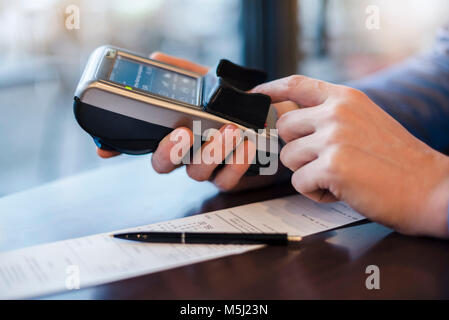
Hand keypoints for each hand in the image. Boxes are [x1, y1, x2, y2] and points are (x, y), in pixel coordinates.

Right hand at [97, 52, 289, 190]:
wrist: (268, 114)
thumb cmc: (231, 100)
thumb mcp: (204, 81)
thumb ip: (180, 73)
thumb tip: (155, 60)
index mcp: (174, 134)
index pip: (142, 144)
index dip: (120, 148)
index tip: (105, 149)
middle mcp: (186, 154)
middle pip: (164, 165)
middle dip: (171, 151)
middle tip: (184, 133)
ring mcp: (207, 167)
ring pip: (196, 173)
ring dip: (210, 153)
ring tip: (226, 131)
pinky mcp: (230, 175)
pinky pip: (226, 180)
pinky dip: (236, 163)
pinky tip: (246, 144)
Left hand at [251, 75, 448, 237]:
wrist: (429, 187)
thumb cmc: (395, 159)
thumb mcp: (364, 121)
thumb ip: (330, 115)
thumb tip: (289, 118)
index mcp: (346, 98)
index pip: (297, 84)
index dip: (270, 89)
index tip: (254, 95)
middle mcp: (337, 112)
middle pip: (284, 128)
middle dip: (296, 149)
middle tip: (322, 161)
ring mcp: (334, 138)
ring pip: (288, 158)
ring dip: (307, 173)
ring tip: (338, 177)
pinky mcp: (332, 166)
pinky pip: (299, 183)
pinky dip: (315, 192)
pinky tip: (340, 190)